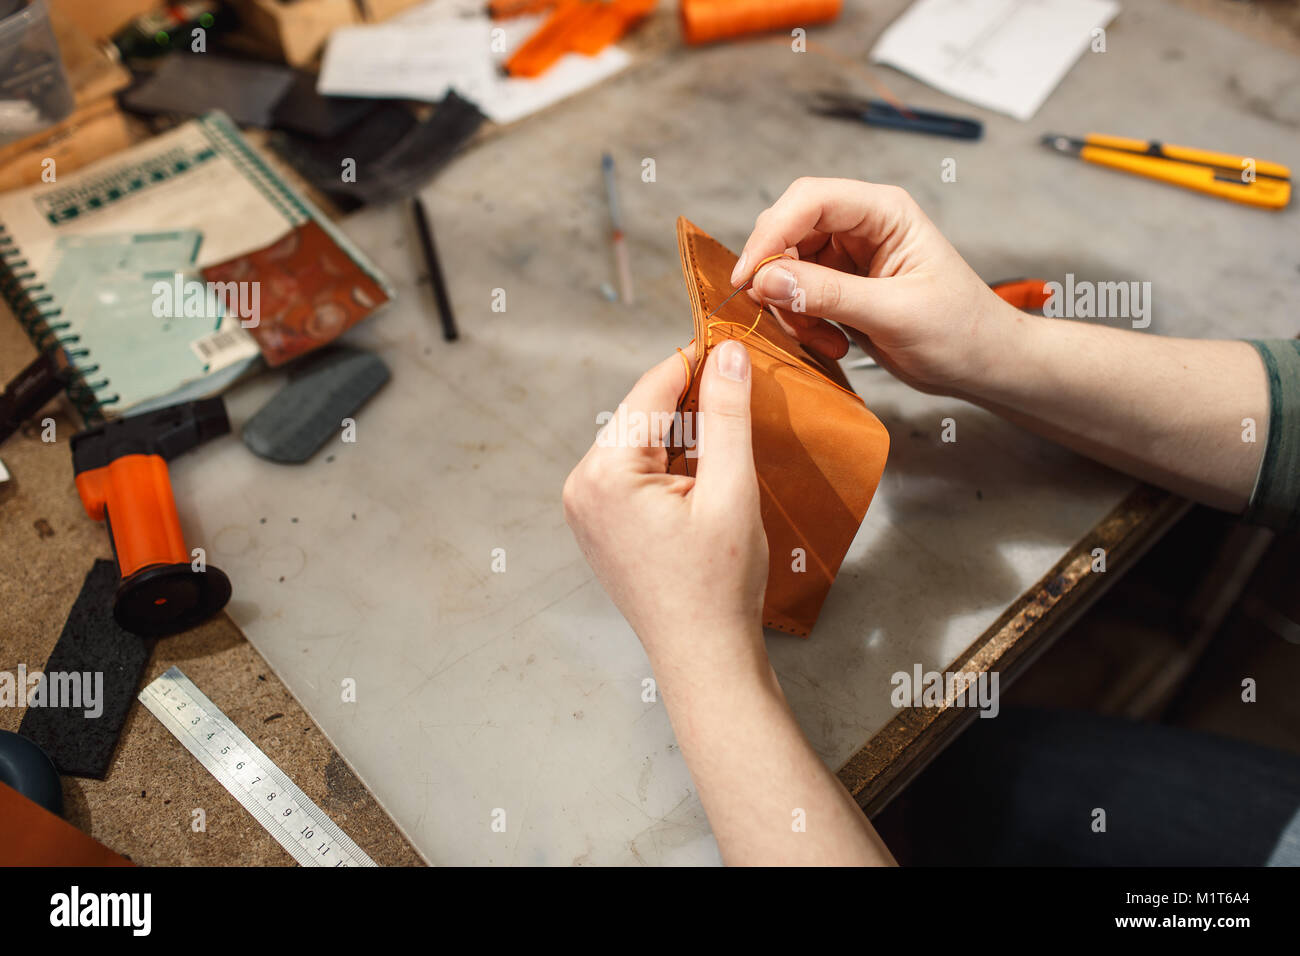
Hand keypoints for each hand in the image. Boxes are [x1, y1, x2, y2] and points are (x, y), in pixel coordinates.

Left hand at [563, 341, 768, 685]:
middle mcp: (581, 485)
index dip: (698, 361)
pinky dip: (668, 463)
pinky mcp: (597, 524)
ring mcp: (584, 507)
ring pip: (640, 441)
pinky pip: (632, 471)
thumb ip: (727, 415)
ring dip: (682, 434)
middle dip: (691, 401)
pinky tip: (704, 477)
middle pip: (643, 414)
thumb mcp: (731, 490)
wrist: (703, 656)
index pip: (652, 390)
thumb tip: (728, 353)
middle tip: (742, 392)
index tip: (733, 341)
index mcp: (605, 472)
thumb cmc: (718, 585)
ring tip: (729, 442)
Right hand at [734, 177, 1018, 396]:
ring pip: (786, 267)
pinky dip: (802, 322)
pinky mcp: (841, 287)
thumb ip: (829, 294)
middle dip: (776, 274)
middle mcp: (862, 225)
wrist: (984, 364)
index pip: (810, 200)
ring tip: (823, 340)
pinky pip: (797, 295)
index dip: (772, 233)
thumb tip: (766, 280)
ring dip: (790, 307)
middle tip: (776, 313)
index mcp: (884, 211)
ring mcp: (849, 256)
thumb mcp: (895, 314)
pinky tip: (833, 344)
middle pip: (789, 230)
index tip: (749, 277)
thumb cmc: (961, 331)